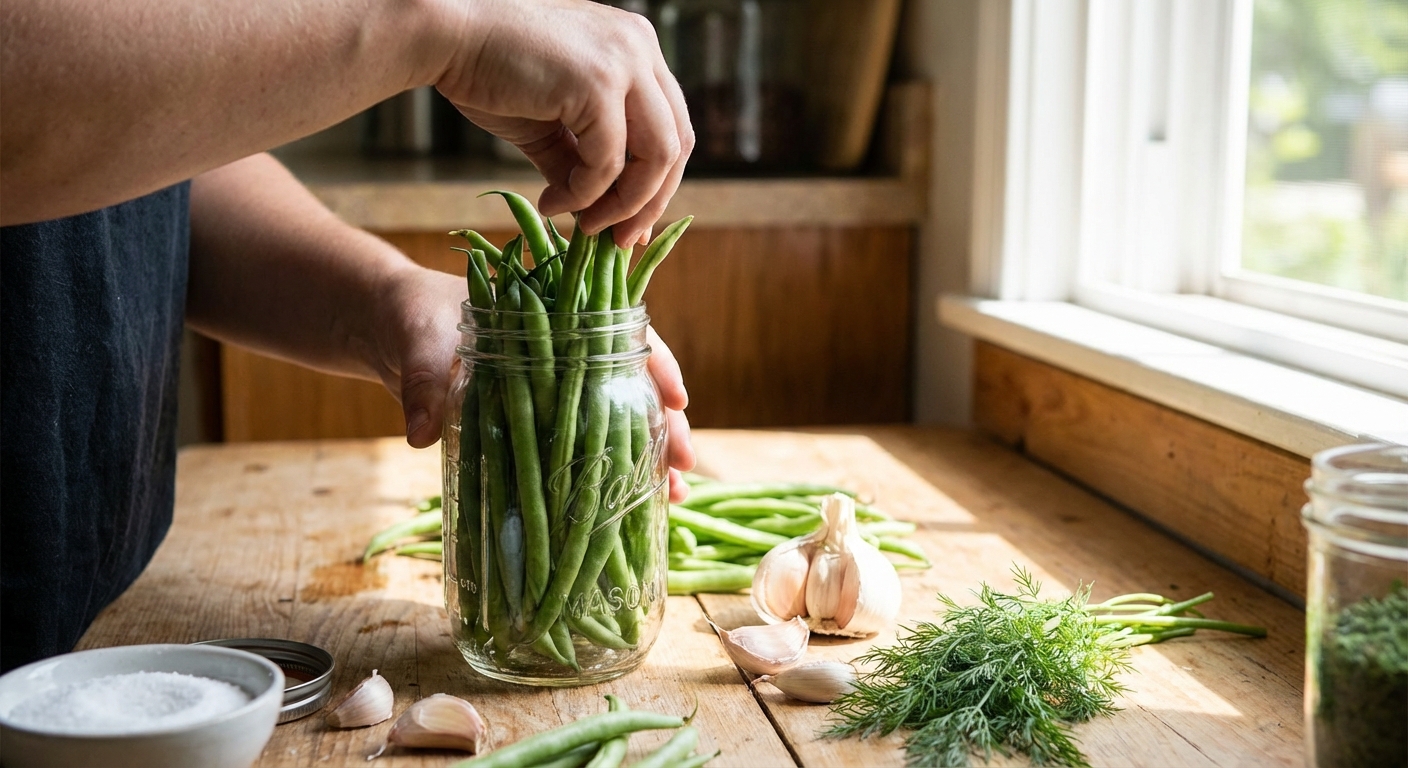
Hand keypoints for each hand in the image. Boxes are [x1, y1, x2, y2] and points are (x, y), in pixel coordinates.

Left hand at [376, 267, 695, 500]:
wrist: (383, 331)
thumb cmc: (409, 316)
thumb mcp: (416, 342)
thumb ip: (423, 382)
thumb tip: (421, 431)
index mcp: (552, 317)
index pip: (620, 336)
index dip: (655, 367)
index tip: (677, 401)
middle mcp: (562, 357)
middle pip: (629, 388)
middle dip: (663, 427)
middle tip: (686, 466)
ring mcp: (551, 395)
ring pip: (613, 423)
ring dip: (645, 459)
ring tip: (673, 499)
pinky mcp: (532, 428)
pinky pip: (577, 452)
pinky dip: (603, 478)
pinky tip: (627, 510)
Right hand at [435, 0, 693, 247]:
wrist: (445, 36)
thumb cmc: (489, 70)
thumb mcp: (552, 124)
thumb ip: (582, 161)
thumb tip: (600, 212)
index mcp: (636, 48)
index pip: (671, 126)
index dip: (657, 183)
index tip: (629, 224)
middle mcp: (641, 47)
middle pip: (677, 144)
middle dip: (650, 202)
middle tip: (619, 241)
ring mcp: (625, 61)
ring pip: (656, 157)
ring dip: (623, 205)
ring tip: (585, 226)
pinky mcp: (598, 83)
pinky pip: (607, 162)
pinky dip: (584, 195)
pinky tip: (552, 204)